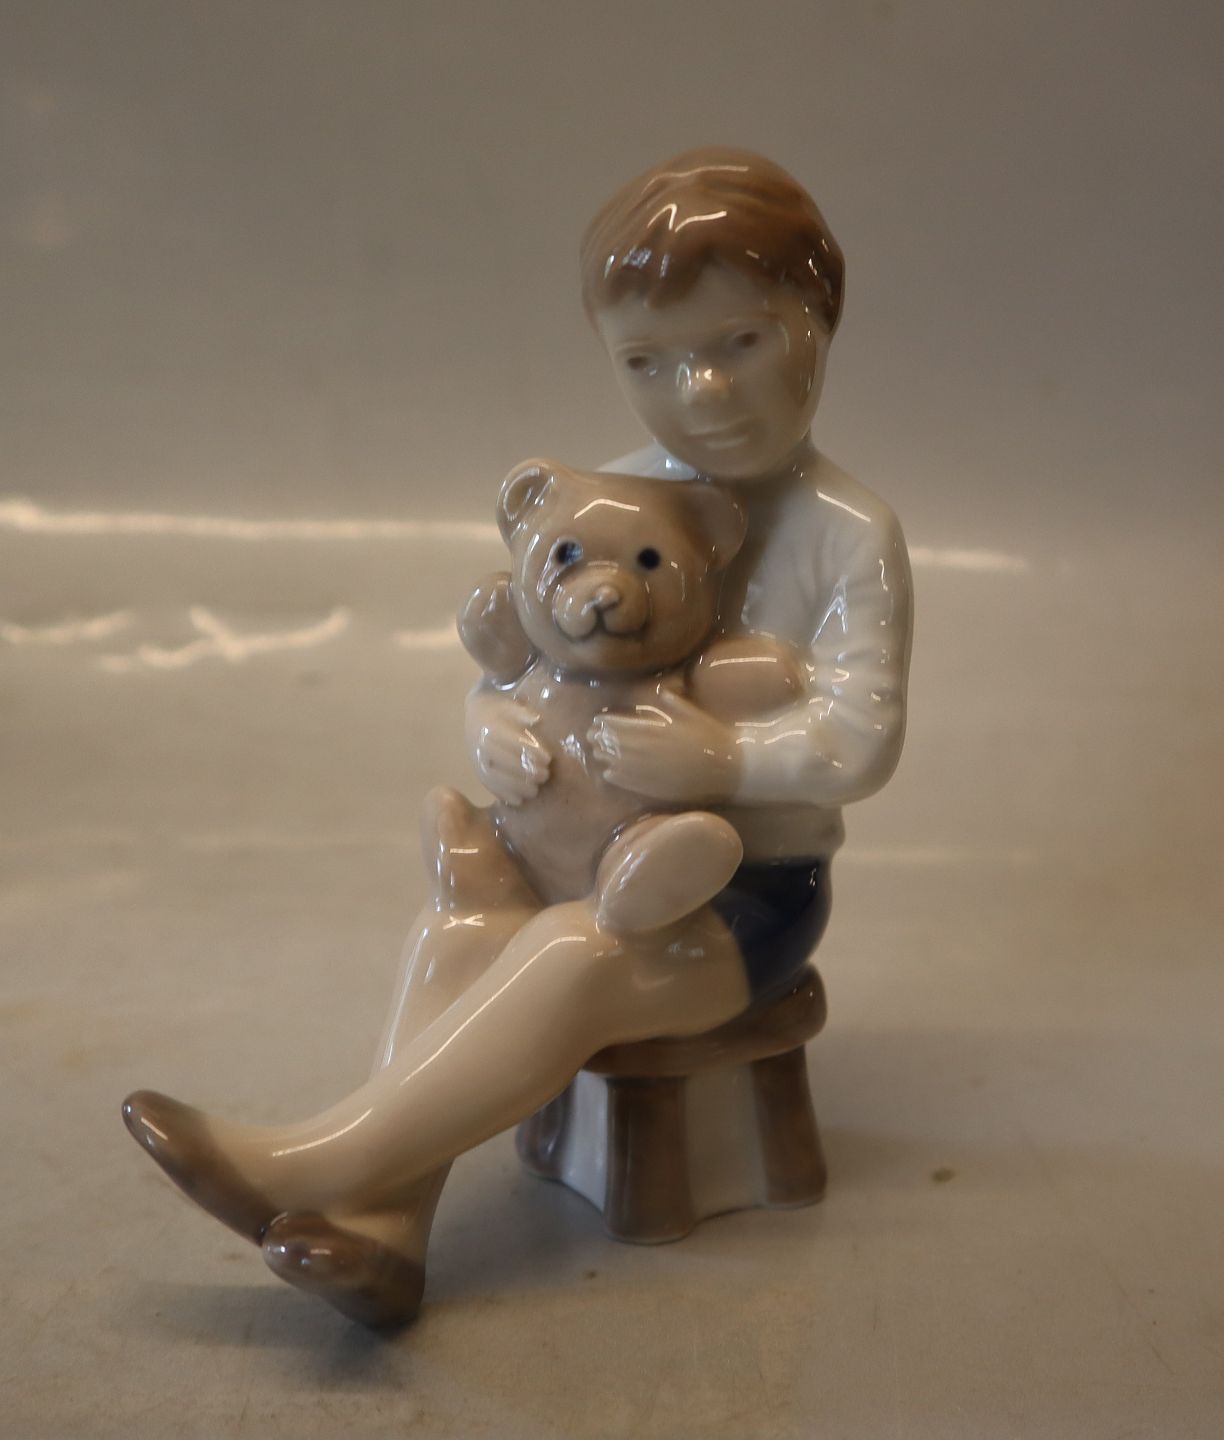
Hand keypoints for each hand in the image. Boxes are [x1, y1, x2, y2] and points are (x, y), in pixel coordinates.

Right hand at [467, 692, 550, 804]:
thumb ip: (523, 713)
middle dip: (526, 771)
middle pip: (504, 762)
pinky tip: (519, 800)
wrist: (476, 716)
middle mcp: (481, 746)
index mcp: (490, 728)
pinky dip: (503, 795)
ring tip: (535, 790)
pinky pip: (489, 786)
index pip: (512, 742)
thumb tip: (538, 719)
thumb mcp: (511, 706)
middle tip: (545, 775)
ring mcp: (478, 761)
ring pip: (495, 778)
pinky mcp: (478, 772)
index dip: (531, 752)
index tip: (548, 758)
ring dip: (516, 787)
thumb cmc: (499, 711)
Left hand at [588, 691, 739, 802]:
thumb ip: (675, 703)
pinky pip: (629, 783)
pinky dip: (616, 777)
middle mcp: (650, 750)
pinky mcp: (656, 787)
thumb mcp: (695, 714)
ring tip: (597, 753)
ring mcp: (651, 770)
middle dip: (600, 739)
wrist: (729, 767)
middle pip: (616, 744)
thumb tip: (664, 692)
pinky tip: (609, 774)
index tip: (597, 721)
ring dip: (604, 757)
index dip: (607, 723)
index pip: (622, 725)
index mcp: (657, 729)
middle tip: (590, 736)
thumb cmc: (713, 737)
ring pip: (618, 763)